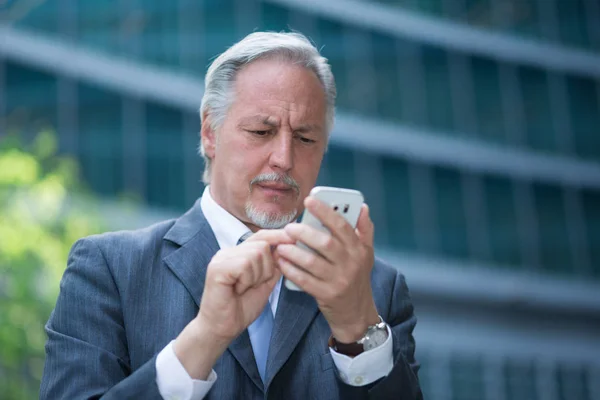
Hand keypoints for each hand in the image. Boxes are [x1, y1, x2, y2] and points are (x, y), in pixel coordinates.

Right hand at [174, 229, 293, 378]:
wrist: (223, 328)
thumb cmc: (241, 308)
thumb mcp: (265, 283)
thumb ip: (274, 266)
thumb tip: (287, 248)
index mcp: (239, 253)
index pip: (261, 236)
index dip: (278, 236)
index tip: (294, 239)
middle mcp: (228, 252)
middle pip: (262, 245)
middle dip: (267, 268)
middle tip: (253, 285)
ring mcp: (221, 258)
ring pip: (255, 254)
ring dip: (256, 276)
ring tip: (244, 288)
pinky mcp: (217, 268)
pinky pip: (244, 264)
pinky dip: (247, 280)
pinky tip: (238, 290)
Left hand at [276, 196, 378, 342]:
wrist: (357, 314)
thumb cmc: (357, 279)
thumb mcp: (366, 254)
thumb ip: (364, 230)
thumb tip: (363, 207)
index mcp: (358, 249)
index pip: (342, 225)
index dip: (325, 211)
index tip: (309, 200)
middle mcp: (350, 264)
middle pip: (325, 243)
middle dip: (304, 232)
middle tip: (289, 227)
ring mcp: (338, 280)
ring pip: (312, 262)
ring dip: (293, 252)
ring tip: (281, 245)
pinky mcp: (326, 295)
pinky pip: (304, 280)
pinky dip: (291, 270)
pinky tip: (281, 262)